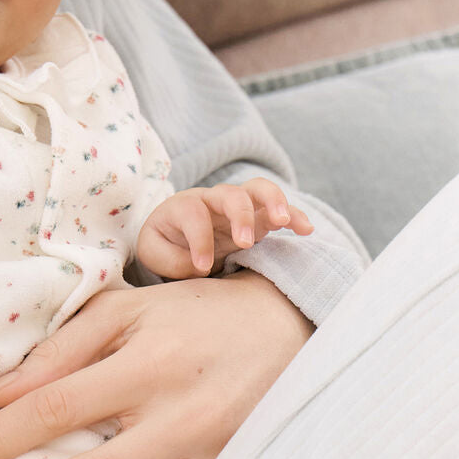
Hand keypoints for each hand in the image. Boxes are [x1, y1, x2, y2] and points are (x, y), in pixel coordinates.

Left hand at [136, 177, 313, 278]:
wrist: (175, 236)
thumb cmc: (164, 243)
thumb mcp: (152, 253)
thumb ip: (169, 259)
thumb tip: (200, 266)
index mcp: (182, 206)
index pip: (194, 214)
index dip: (199, 240)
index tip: (202, 268)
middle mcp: (212, 200)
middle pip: (230, 193)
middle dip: (240, 215)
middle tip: (245, 243)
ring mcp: (238, 207)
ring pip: (260, 190)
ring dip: (274, 203)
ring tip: (285, 222)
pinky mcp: (258, 218)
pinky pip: (280, 210)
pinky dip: (294, 216)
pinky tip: (306, 230)